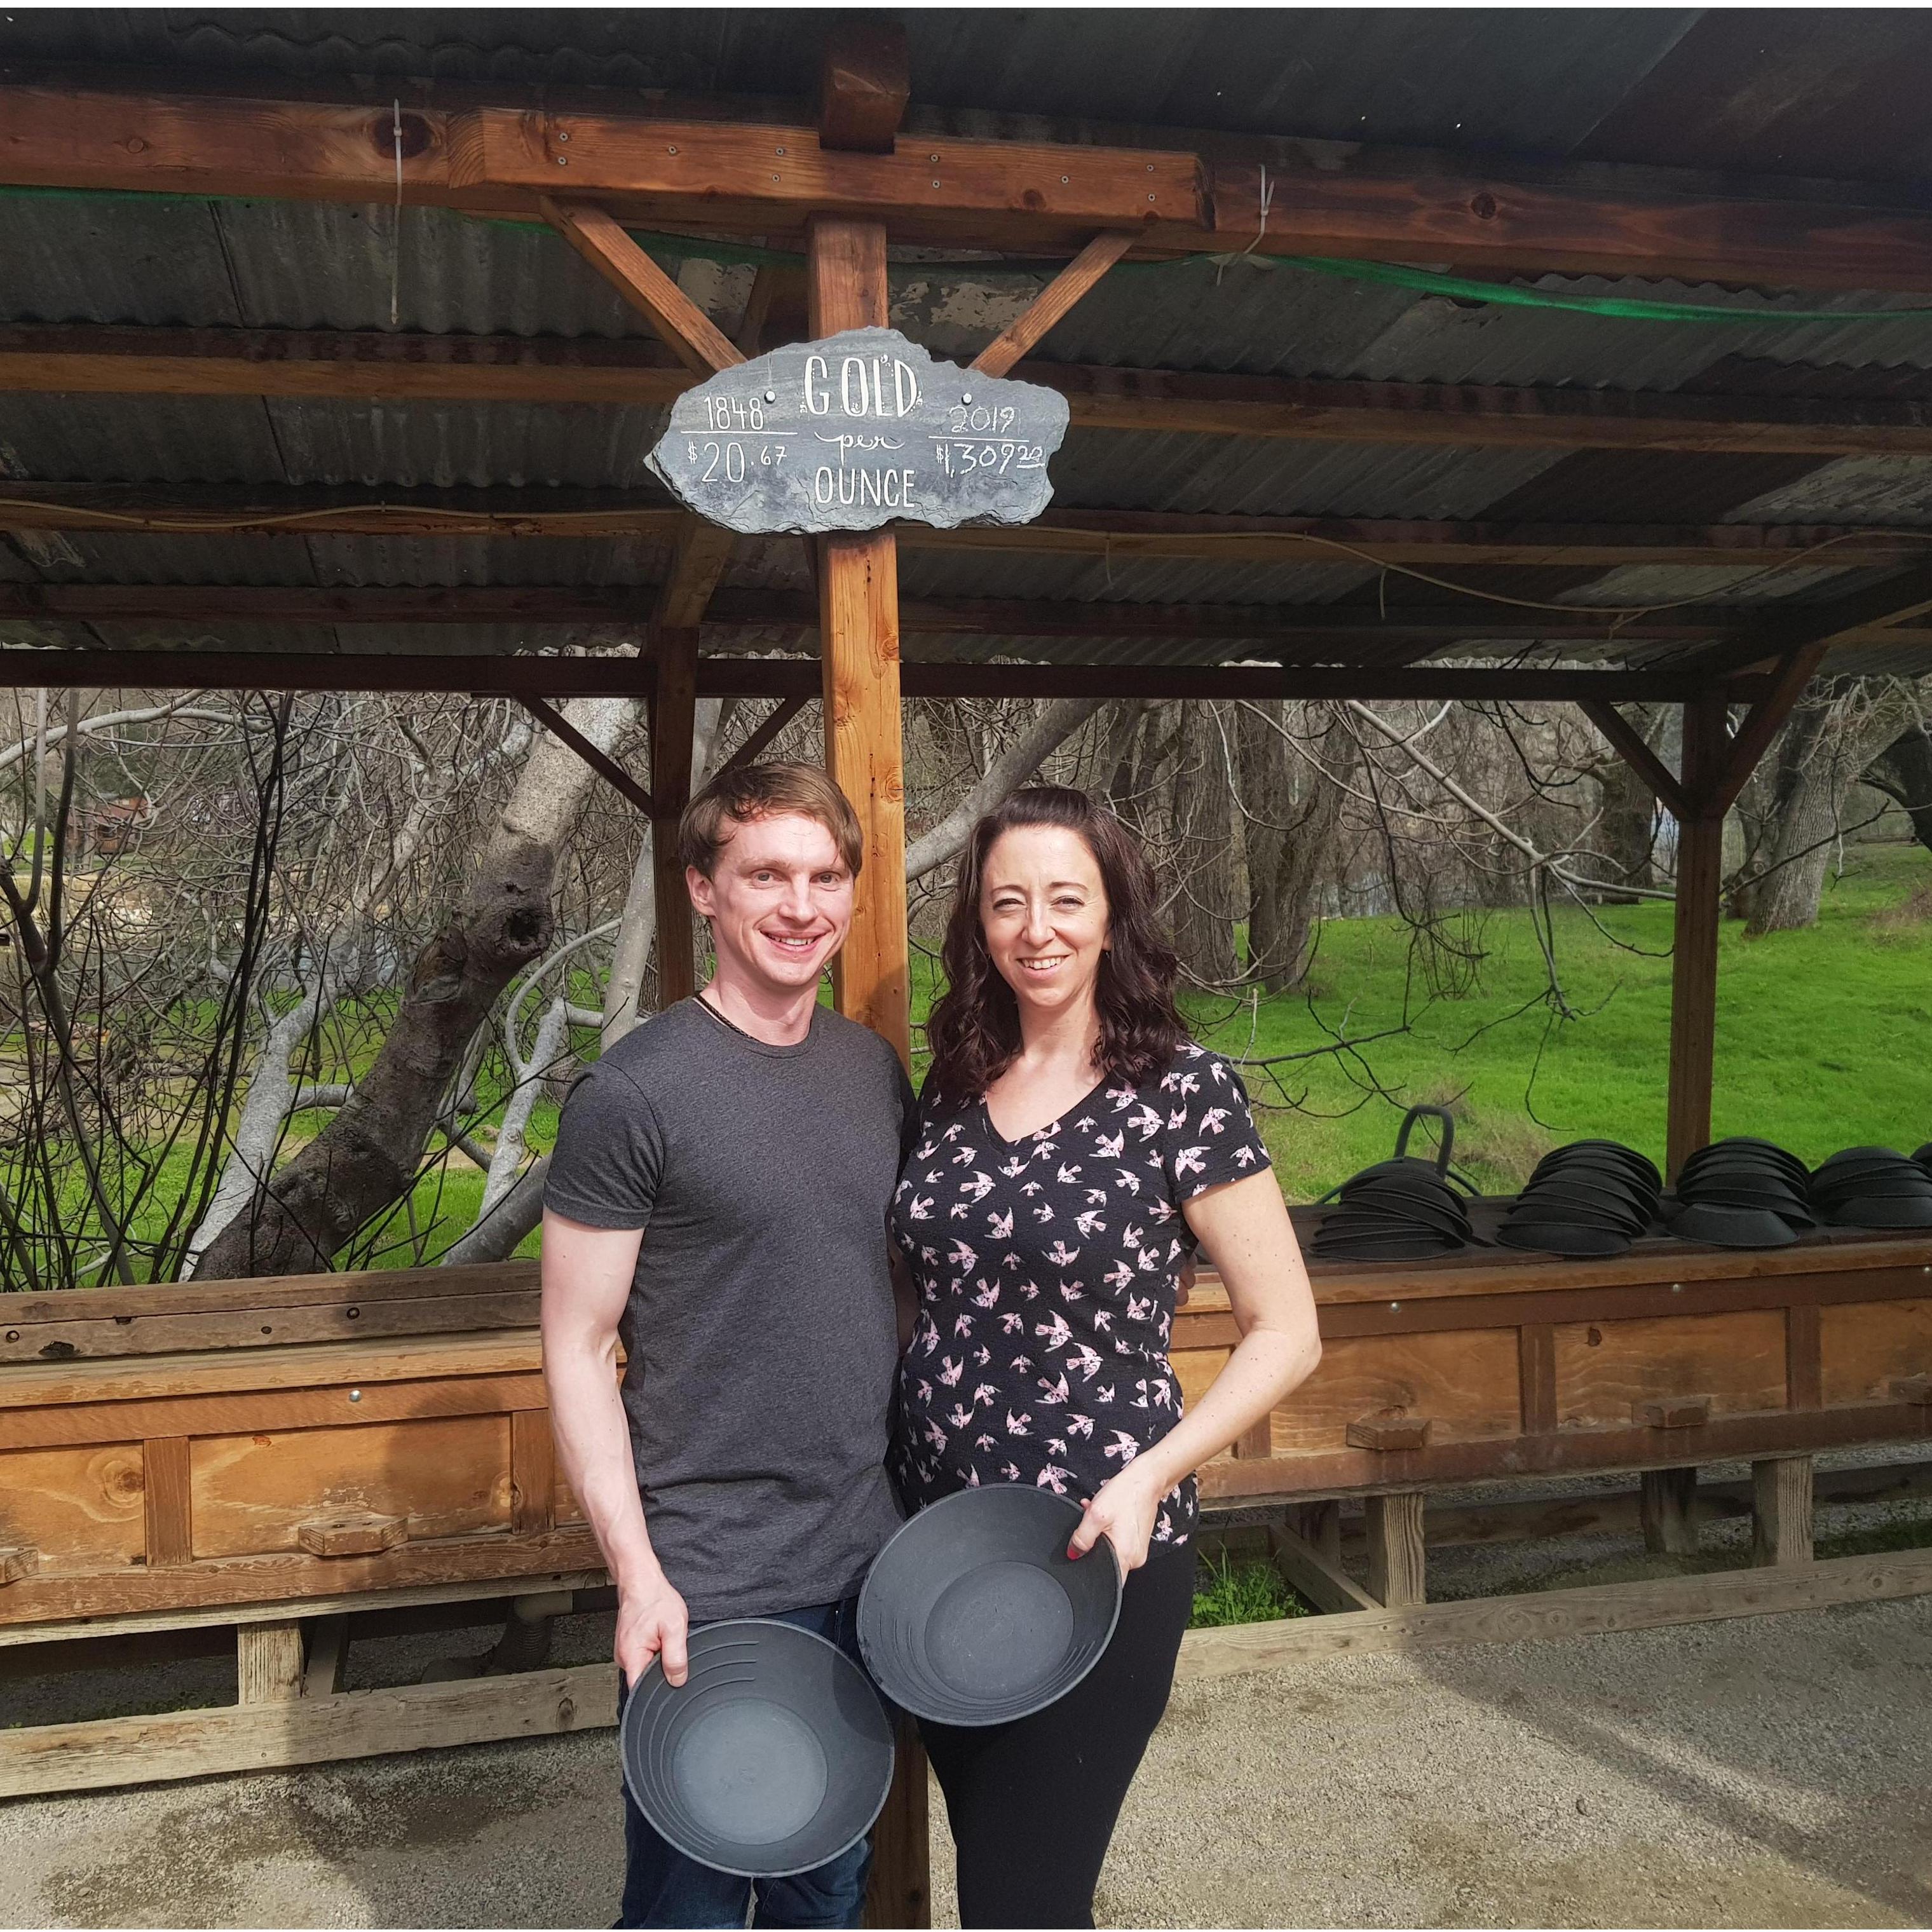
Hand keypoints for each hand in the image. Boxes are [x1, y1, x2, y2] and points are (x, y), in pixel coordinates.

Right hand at [615, 1568, 689, 1687]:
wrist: (641, 1581)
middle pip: (646, 1680)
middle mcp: (624, 1657)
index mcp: (632, 1656)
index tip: (670, 1680)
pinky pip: (646, 1657)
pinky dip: (656, 1649)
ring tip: (663, 1636)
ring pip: (647, 1667)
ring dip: (660, 1657)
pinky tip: (660, 1635)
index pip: (641, 1691)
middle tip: (669, 1645)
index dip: (658, 1691)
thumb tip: (678, 1681)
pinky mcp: (631, 1646)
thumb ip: (676, 1658)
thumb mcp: (675, 1628)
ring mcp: (626, 1652)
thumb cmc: (655, 1599)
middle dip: (663, 1669)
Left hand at [1067, 1464, 1162, 1572]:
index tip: (1085, 1560)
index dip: (1092, 1577)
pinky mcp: (1138, 1541)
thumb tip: (1073, 1554)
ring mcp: (1138, 1550)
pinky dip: (1109, 1532)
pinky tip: (1105, 1517)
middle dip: (1094, 1547)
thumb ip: (1082, 1538)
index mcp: (1125, 1556)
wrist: (1147, 1479)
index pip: (1107, 1583)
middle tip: (1091, 1527)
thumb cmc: (1125, 1494)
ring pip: (1112, 1551)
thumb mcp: (1095, 1514)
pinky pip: (1119, 1543)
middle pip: (1107, 1564)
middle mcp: (1135, 1558)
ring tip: (1097, 1517)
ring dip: (1101, 1536)